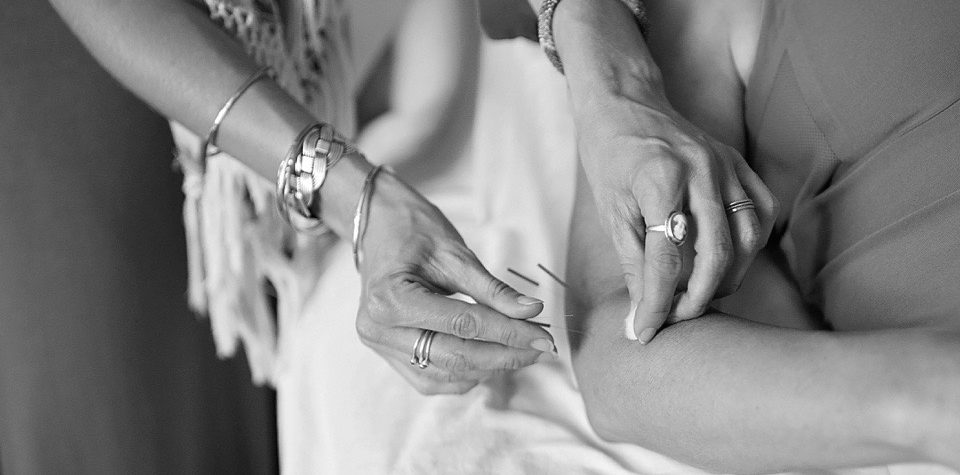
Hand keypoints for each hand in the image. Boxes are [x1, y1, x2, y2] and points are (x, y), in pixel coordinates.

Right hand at [353, 171, 556, 394]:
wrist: (377, 225)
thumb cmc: (413, 230)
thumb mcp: (456, 254)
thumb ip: (493, 290)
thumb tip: (532, 312)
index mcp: (391, 299)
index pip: (463, 326)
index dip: (509, 333)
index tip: (544, 336)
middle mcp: (379, 330)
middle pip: (455, 356)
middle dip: (504, 355)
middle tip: (541, 347)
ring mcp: (380, 347)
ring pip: (446, 374)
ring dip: (488, 368)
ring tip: (521, 350)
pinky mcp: (387, 355)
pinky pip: (432, 378)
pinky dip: (464, 374)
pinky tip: (489, 358)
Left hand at [574, 95, 777, 343]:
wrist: (626, 102)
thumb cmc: (610, 155)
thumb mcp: (611, 209)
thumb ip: (632, 262)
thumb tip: (641, 318)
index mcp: (660, 176)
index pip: (665, 258)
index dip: (655, 303)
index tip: (645, 332)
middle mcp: (702, 169)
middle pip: (714, 254)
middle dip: (695, 300)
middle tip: (674, 321)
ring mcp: (727, 165)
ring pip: (745, 240)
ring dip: (724, 279)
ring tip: (697, 297)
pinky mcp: (740, 165)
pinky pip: (759, 216)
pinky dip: (748, 248)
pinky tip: (724, 264)